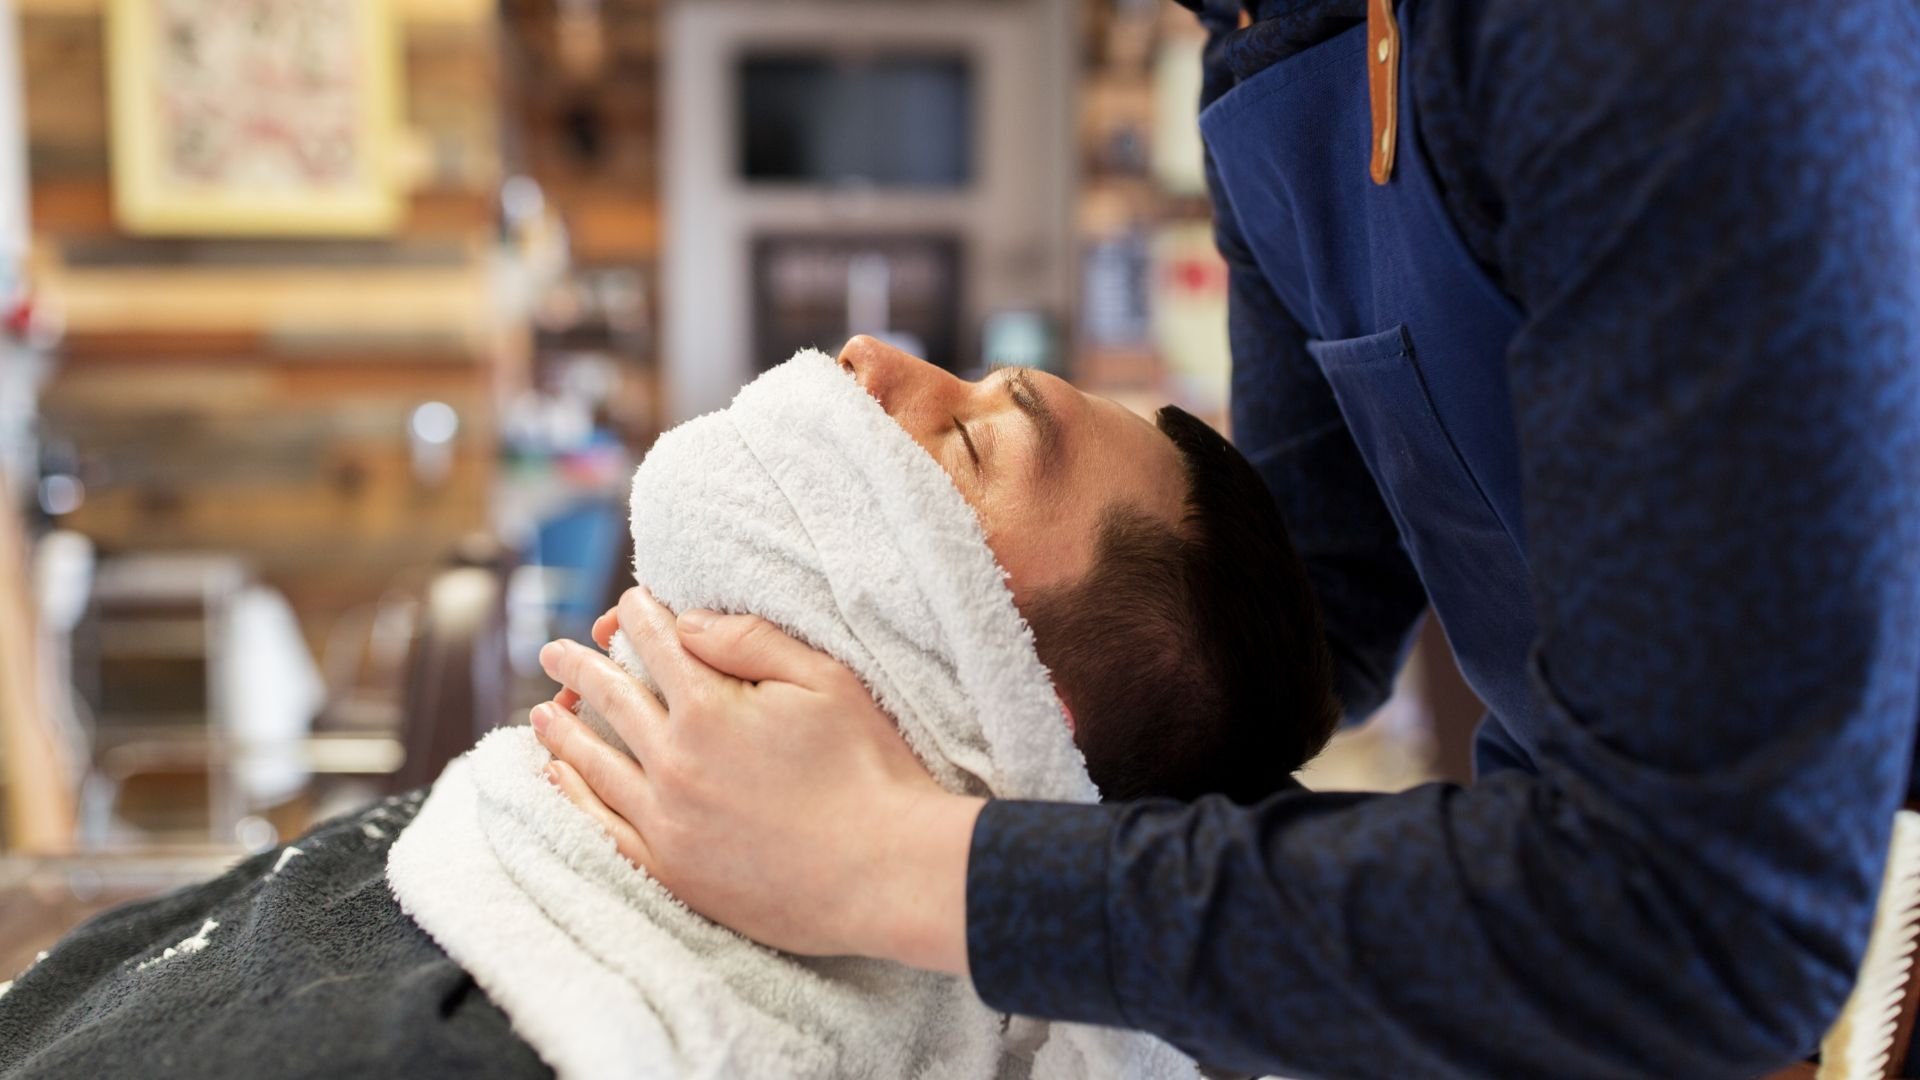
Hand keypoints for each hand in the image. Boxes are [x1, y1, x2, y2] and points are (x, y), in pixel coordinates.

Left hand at [532, 587, 983, 972]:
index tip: (626, 606)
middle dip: (579, 667)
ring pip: (593, 763)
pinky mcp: (672, 869)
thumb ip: (751, 640)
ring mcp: (666, 820)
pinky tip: (559, 781)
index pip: (656, 644)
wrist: (885, 872)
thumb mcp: (827, 680)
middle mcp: (673, 760)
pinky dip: (573, 798)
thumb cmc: (868, 770)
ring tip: (542, 712)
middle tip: (553, 652)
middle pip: (612, 698)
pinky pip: (602, 827)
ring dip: (563, 731)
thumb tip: (687, 621)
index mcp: (709, 707)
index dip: (637, 615)